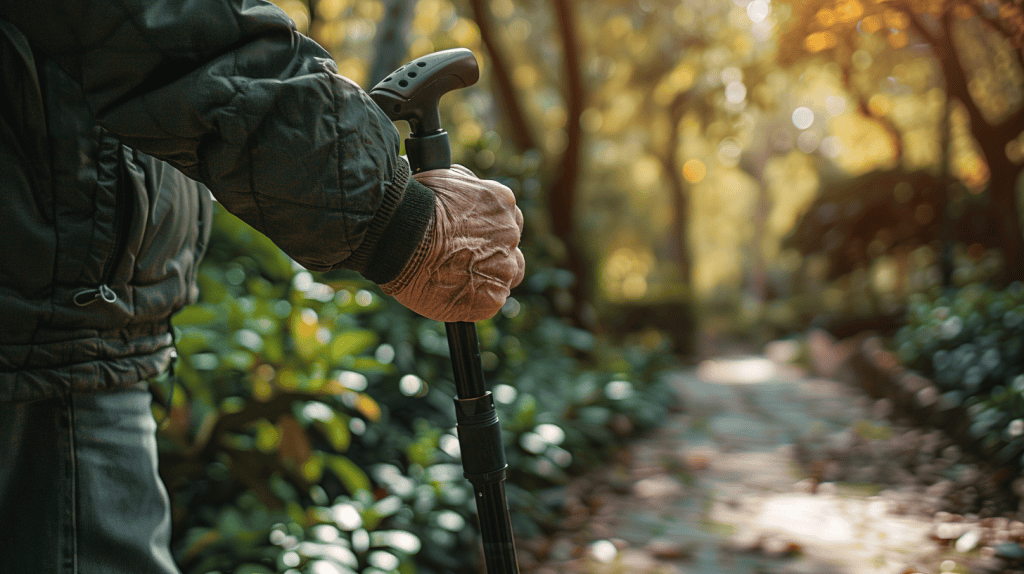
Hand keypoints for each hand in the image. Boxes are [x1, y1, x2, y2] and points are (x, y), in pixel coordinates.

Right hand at [382, 165, 524, 321]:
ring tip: (453, 281)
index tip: (470, 238)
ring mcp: (504, 268)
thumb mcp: (443, 178)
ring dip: (484, 280)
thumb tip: (465, 189)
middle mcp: (510, 234)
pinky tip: (449, 296)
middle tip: (462, 262)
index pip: (507, 218)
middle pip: (510, 250)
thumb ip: (464, 186)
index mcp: (502, 202)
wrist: (401, 236)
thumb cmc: (414, 205)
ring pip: (504, 278)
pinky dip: (472, 303)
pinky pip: (487, 303)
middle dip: (492, 256)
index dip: (488, 230)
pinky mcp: (491, 298)